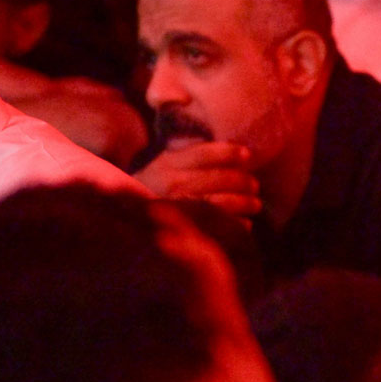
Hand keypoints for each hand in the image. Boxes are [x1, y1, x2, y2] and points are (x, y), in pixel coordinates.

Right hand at [135, 142, 262, 216]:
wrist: (124, 215)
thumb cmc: (153, 186)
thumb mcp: (165, 164)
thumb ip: (190, 156)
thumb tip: (232, 153)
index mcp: (169, 163)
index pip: (204, 154)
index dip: (229, 153)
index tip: (248, 155)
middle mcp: (173, 184)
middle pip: (218, 179)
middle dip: (243, 181)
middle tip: (255, 185)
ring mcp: (178, 208)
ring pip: (221, 203)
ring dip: (245, 203)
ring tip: (255, 204)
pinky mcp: (183, 229)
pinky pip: (218, 226)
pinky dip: (236, 224)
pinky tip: (245, 224)